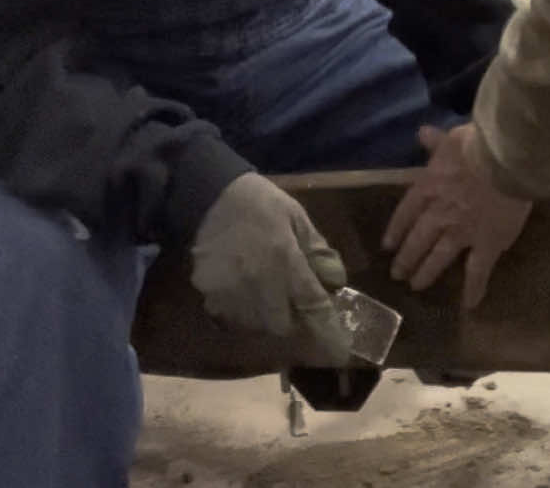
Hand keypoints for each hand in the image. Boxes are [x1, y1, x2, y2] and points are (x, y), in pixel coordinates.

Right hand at [190, 173, 351, 362]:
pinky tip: (244, 292)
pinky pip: (232, 320)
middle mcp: (260, 285)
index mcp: (286, 262)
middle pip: (284, 326)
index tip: (340, 353)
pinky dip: (243, 314)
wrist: (209, 196)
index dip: (329, 335)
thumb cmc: (259, 204)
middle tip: (295, 305)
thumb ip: (317, 250)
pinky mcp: (211, 298)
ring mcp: (233, 295)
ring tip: (268, 295)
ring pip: (258, 327)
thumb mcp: (297, 217)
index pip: (313, 308)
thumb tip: (336, 282)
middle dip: (294, 321)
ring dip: (268, 319)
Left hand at [382, 124, 530, 308]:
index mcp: (428, 188)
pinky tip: (469, 305)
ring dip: (426, 273)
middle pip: (417, 240)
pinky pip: (478, 271)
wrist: (504, 160)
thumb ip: (436, 142)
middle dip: (406, 258)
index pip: (405, 213)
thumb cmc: (477, 144)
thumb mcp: (452, 137)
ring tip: (416, 285)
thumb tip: (422, 133)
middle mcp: (438, 215)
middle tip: (397, 275)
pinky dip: (474, 289)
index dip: (396, 230)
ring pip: (438, 258)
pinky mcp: (486, 245)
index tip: (387, 246)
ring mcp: (461, 233)